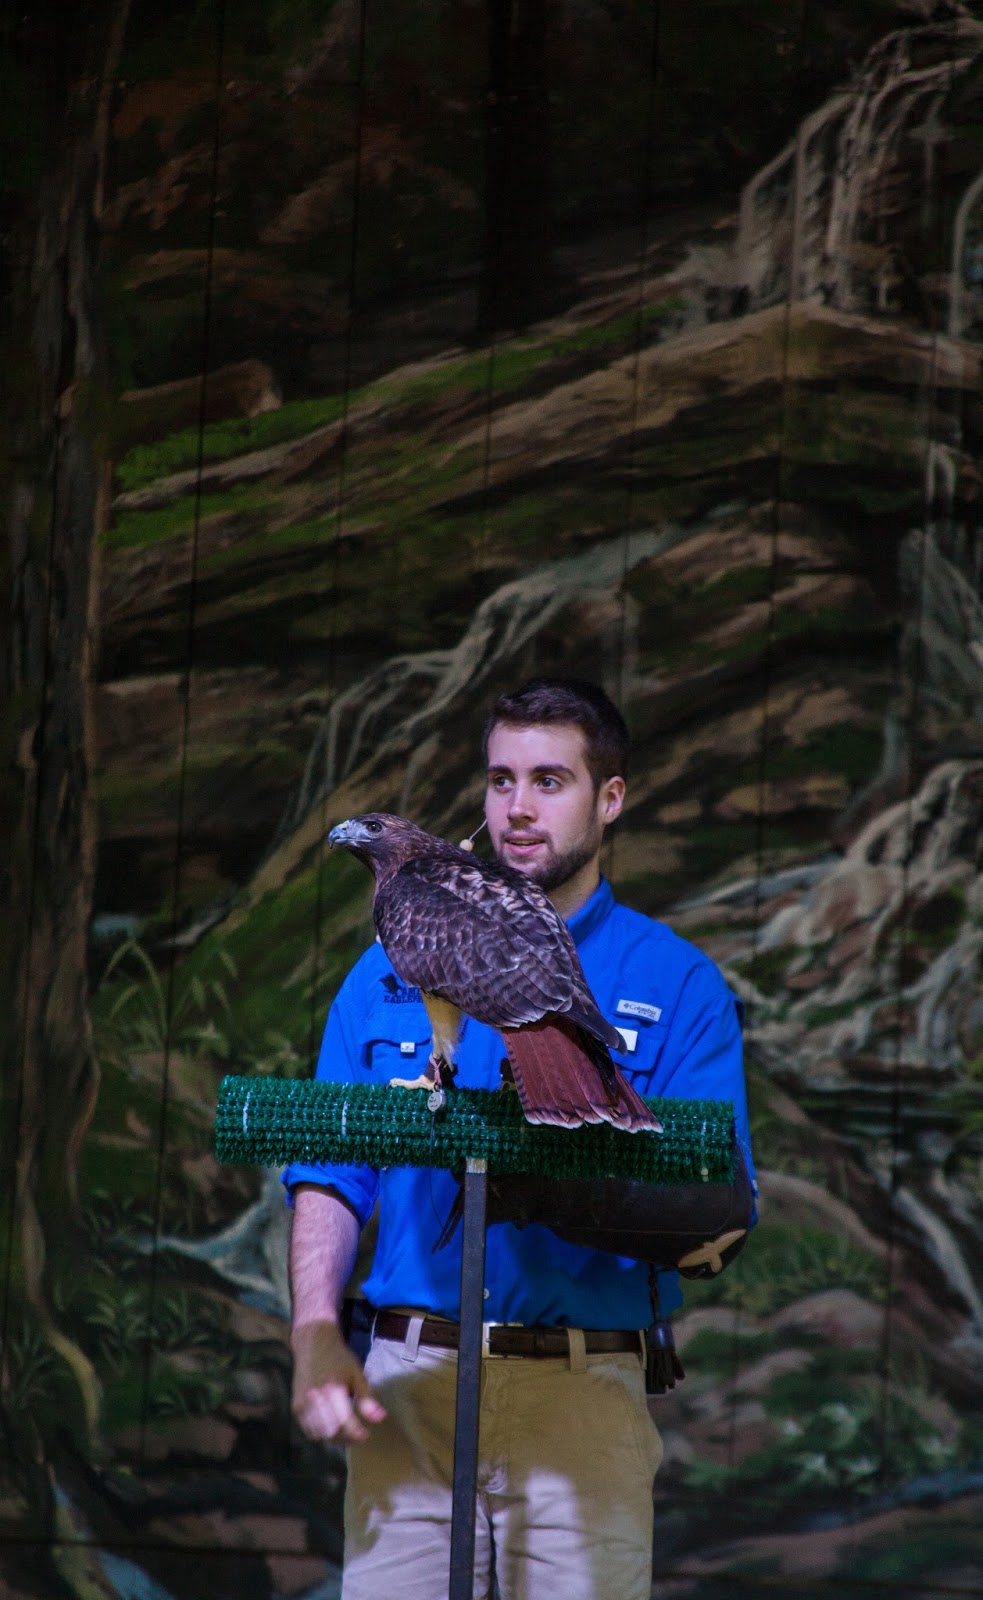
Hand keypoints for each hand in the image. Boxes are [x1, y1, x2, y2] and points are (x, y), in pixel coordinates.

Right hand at [291, 1319, 386, 1443]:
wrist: (313, 1344)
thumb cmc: (339, 1358)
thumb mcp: (357, 1374)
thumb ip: (367, 1398)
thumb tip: (381, 1418)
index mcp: (334, 1389)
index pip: (345, 1422)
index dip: (357, 1434)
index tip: (366, 1435)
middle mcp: (316, 1398)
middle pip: (332, 1431)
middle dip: (347, 1437)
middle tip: (356, 1433)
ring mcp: (303, 1403)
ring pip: (320, 1433)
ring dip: (334, 1437)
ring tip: (345, 1431)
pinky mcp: (296, 1406)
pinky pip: (308, 1429)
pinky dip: (320, 1432)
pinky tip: (330, 1425)